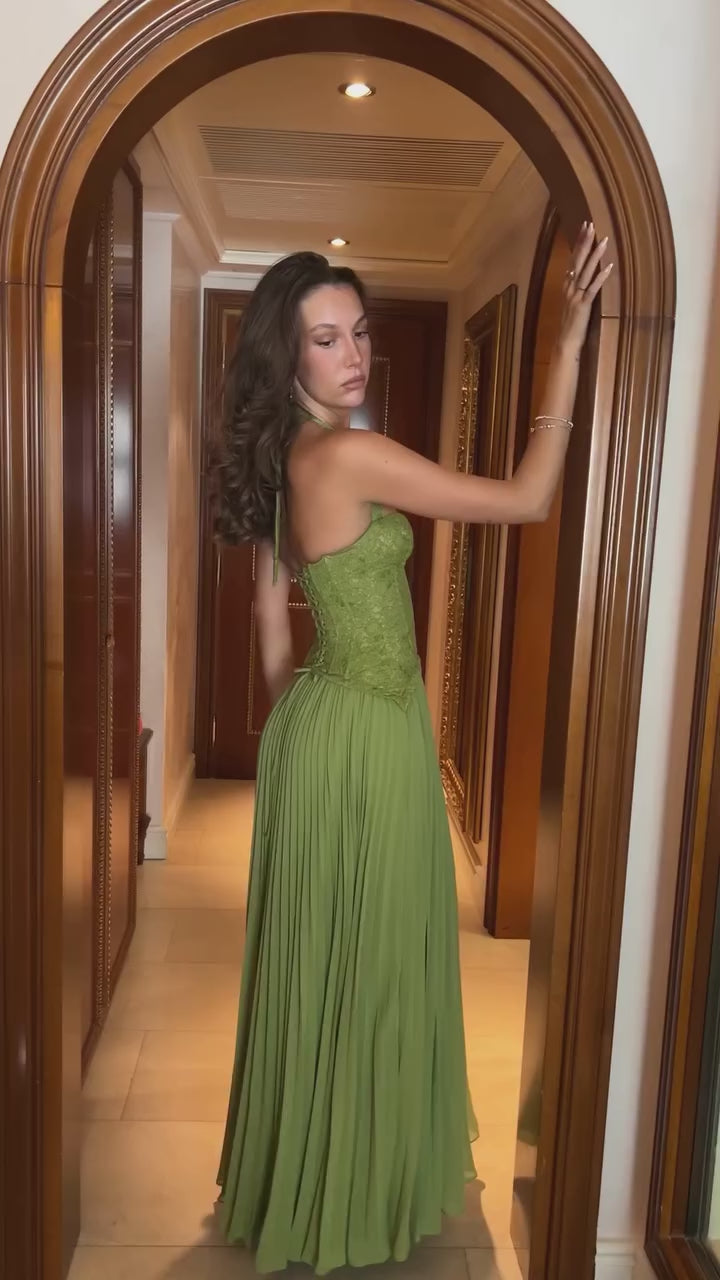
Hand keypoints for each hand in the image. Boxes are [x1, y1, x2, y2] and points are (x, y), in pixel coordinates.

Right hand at [556, 223, 612, 355]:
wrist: (565, 342)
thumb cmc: (570, 324)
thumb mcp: (572, 302)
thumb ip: (577, 288)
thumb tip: (585, 275)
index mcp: (567, 285)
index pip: (573, 259)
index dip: (578, 243)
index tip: (584, 227)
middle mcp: (569, 287)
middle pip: (577, 261)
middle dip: (584, 242)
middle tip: (590, 225)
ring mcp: (575, 296)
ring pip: (586, 272)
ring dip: (595, 256)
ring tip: (603, 241)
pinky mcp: (583, 306)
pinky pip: (592, 289)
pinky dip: (600, 278)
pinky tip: (609, 267)